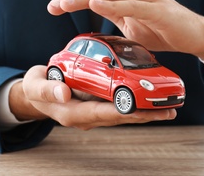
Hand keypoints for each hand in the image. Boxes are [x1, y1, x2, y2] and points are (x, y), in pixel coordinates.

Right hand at [8, 65, 176, 129]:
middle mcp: (86, 116)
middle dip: (143, 115)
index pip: (103, 114)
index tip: (145, 111)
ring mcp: (92, 111)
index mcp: (73, 113)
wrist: (36, 92)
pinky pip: (117, 105)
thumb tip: (63, 93)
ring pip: (121, 113)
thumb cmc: (35, 88)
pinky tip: (148, 98)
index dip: (125, 112)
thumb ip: (47, 89)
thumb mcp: (35, 86)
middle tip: (168, 111)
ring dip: (144, 111)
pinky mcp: (96, 104)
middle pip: (119, 117)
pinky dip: (133, 102)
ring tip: (166, 108)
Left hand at [47, 0, 203, 67]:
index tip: (54, 8)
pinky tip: (95, 5)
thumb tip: (95, 24)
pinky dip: (112, 4)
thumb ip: (114, 18)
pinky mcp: (157, 9)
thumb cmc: (163, 30)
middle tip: (53, 6)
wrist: (194, 36)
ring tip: (65, 4)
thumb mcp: (131, 25)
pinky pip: (131, 5)